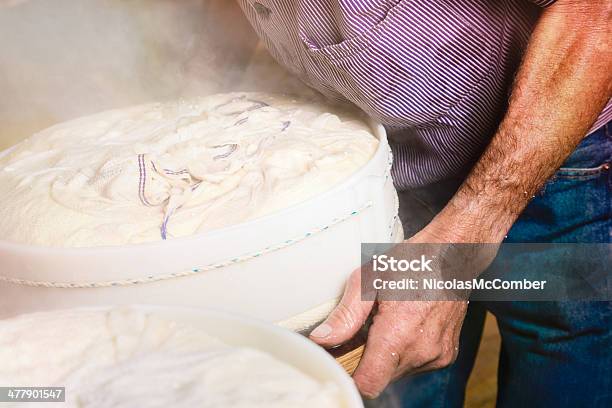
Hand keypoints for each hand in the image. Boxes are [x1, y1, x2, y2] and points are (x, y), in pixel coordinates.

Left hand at [309, 224, 488, 398]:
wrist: (453, 254)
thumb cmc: (411, 260)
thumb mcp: (369, 280)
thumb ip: (345, 315)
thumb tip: (321, 339)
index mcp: (399, 333)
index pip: (369, 383)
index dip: (351, 375)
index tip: (344, 357)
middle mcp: (422, 350)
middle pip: (381, 378)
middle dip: (366, 360)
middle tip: (364, 330)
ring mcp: (438, 354)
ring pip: (398, 372)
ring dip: (386, 356)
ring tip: (386, 323)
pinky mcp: (447, 354)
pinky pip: (416, 365)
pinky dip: (405, 352)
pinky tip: (405, 326)